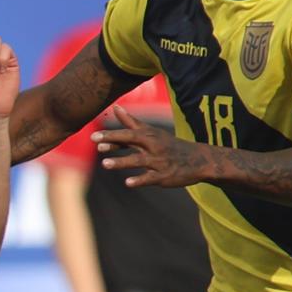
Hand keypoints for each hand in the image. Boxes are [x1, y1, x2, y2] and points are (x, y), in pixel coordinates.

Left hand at [94, 107, 209, 188]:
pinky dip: (140, 180)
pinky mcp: (164, 176)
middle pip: (132, 139)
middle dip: (114, 141)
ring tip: (105, 164)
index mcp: (148, 136)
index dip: (110, 135)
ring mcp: (159, 161)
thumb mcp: (152, 133)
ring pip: (139, 160)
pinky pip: (151, 178)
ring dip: (122, 162)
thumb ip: (131, 122)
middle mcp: (153, 146)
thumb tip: (116, 107)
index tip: (93, 137)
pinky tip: (127, 183)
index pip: (127, 132)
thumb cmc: (169, 145)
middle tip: (96, 144)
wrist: (198, 160)